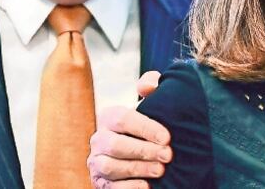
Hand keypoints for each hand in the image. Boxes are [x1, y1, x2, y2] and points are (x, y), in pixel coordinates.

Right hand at [88, 72, 171, 187]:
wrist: (141, 152)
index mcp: (109, 116)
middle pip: (116, 145)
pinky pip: (109, 187)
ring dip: (137, 169)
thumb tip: (147, 86)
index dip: (146, 128)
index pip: (123, 119)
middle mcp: (98, 139)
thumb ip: (151, 86)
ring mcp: (96, 162)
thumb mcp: (151, 103)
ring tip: (160, 171)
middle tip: (168, 156)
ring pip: (111, 167)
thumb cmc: (148, 125)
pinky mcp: (99, 182)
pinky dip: (128, 187)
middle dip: (144, 151)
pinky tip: (146, 186)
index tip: (167, 137)